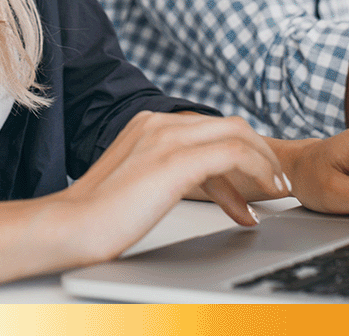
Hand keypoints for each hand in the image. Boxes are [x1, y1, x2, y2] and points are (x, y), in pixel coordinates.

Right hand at [48, 111, 287, 265]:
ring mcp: (167, 138)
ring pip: (237, 134)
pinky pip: (234, 154)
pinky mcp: (176, 160)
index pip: (208, 128)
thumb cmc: (97, 216)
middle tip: (275, 181)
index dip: (238, 154)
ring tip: (277, 190)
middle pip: (229, 124)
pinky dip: (257, 172)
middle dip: (260, 152)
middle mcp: (159, 122)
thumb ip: (164, 173)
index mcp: (147, 123)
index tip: (252, 184)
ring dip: (265, 162)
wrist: (71, 226)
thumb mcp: (138, 183)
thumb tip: (198, 187)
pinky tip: (261, 199)